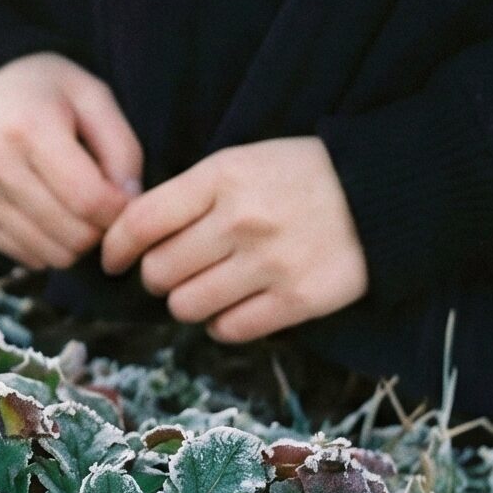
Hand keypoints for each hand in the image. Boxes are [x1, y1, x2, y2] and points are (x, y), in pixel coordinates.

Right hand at [0, 53, 143, 270]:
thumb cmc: (47, 92)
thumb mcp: (93, 97)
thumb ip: (122, 148)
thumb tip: (129, 203)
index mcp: (27, 127)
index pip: (89, 200)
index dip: (122, 211)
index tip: (127, 197)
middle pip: (72, 234)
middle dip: (101, 229)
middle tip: (104, 204)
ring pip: (51, 254)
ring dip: (76, 241)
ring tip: (78, 209)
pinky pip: (26, 257)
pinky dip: (48, 245)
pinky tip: (49, 213)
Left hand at [99, 137, 368, 342]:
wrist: (381, 191)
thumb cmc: (297, 175)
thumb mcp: (237, 162)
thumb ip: (187, 194)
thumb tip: (131, 234)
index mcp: (219, 178)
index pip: (140, 222)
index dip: (115, 247)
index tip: (112, 259)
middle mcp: (240, 221)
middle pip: (159, 271)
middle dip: (154, 277)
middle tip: (169, 273)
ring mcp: (270, 263)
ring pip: (187, 306)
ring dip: (185, 303)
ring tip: (201, 290)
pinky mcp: (299, 299)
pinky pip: (231, 329)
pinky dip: (221, 325)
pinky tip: (229, 309)